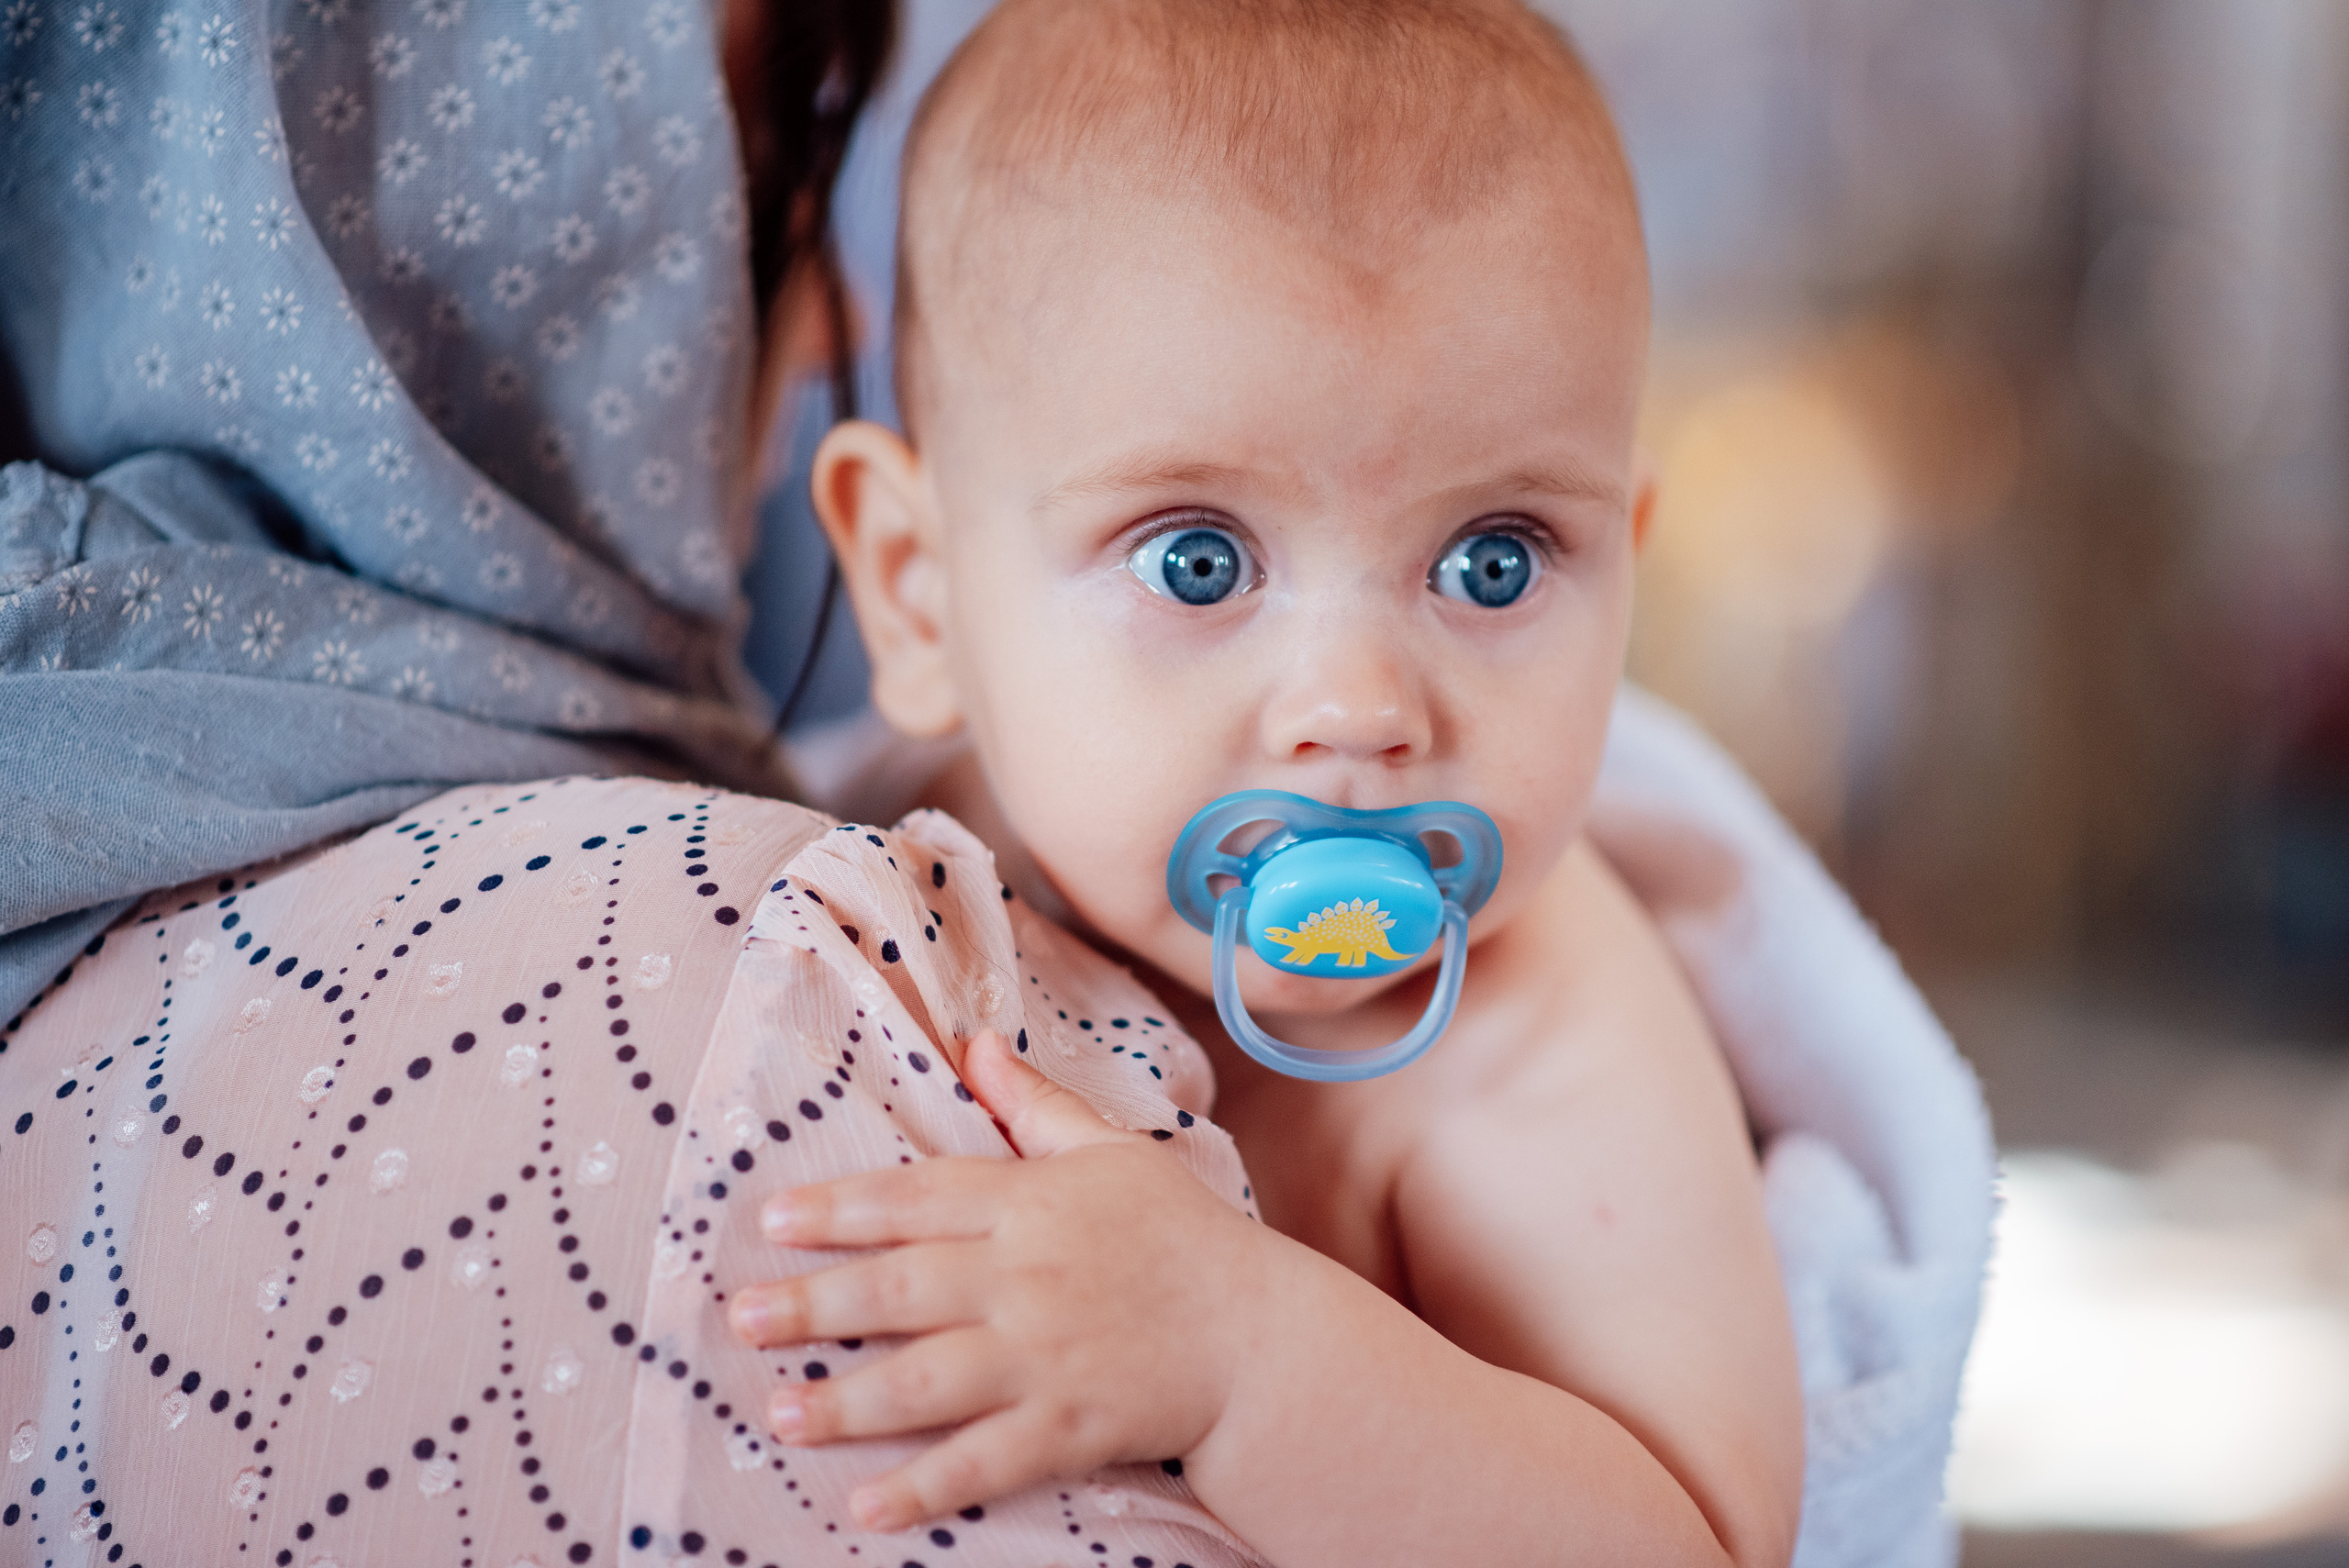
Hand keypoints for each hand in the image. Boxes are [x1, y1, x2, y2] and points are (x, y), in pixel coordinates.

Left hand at [725, 1028, 1276, 1532]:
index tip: (772, 1219)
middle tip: (741, 1317)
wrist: (1261, 1334)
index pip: (916, 1198)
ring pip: (929, 1379)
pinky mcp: (1072, 1426)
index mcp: (1031, 1203)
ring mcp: (1048, 1356)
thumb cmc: (1181, 1234)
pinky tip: (863, 1504)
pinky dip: (924, 1485)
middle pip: (902, 1289)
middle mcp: (1028, 1277)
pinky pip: (985, 1460)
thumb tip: (975, 1044)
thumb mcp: (1111, 1151)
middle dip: (814, 1303)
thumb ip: (1035, 1105)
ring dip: (848, 1399)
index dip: (839, 1208)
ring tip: (781, 1411)